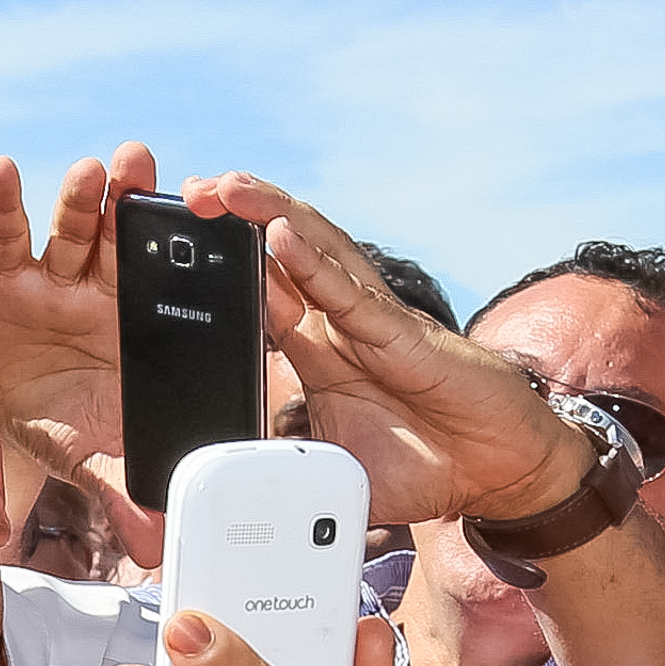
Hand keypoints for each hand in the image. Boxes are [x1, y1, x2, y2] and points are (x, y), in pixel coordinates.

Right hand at [0, 145, 161, 531]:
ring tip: (94, 171)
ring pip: (76, 230)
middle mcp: (104, 293)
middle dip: (139, 205)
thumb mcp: (94, 458)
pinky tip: (3, 170)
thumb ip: (125, 489)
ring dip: (84, 198)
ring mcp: (58, 280)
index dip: (194, 255)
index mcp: (141, 327)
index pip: (175, 285)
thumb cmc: (60, 426)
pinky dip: (3, 202)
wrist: (0, 421)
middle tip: (153, 172)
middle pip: (127, 241)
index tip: (216, 223)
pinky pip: (7, 235)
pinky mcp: (8, 277)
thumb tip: (159, 541)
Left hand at [192, 172, 584, 524]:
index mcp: (321, 352)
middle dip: (233, 222)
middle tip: (184, 194)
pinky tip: (281, 235)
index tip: (167, 247)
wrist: (497, 475)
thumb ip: (286, 463)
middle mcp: (343, 325)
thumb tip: (227, 478)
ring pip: (313, 254)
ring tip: (224, 187)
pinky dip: (314, 264)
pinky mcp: (403, 337)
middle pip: (280, 256)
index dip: (218, 268)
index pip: (259, 295)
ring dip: (267, 215)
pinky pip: (350, 296)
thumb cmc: (427, 466)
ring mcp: (373, 325)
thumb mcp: (334, 468)